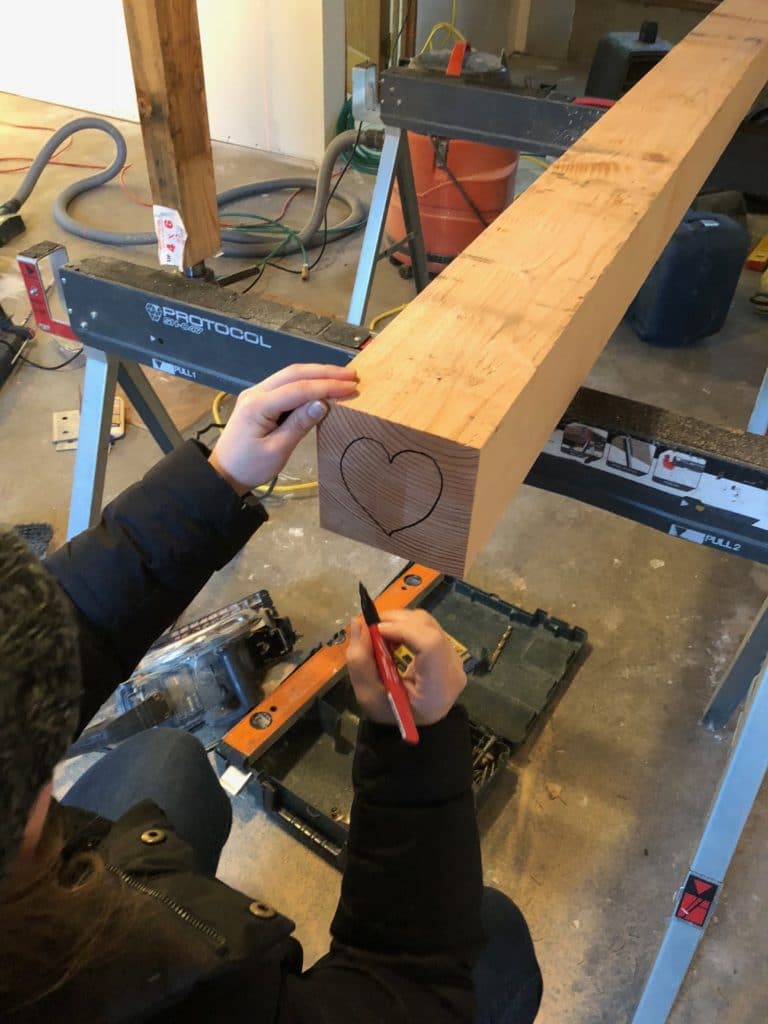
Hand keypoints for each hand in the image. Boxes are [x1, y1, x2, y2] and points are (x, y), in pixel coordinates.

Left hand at [208, 364, 357, 493]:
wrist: (224, 473)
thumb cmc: (250, 467)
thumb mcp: (278, 450)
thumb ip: (300, 424)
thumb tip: (323, 403)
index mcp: (258, 405)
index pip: (299, 389)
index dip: (327, 387)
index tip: (351, 388)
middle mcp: (256, 392)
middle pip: (294, 373)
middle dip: (325, 373)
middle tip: (351, 376)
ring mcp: (256, 393)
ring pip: (290, 375)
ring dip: (317, 374)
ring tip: (342, 378)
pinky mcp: (259, 398)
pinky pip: (285, 384)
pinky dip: (306, 382)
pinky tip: (321, 385)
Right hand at [347, 609, 466, 727]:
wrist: (412, 720)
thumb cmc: (390, 712)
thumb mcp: (368, 694)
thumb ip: (360, 660)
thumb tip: (358, 623)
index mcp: (437, 689)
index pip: (430, 645)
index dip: (402, 630)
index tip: (375, 631)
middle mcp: (453, 671)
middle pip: (428, 629)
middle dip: (397, 621)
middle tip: (372, 630)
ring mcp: (455, 660)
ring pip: (428, 623)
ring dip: (401, 621)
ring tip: (381, 634)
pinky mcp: (450, 652)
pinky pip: (429, 628)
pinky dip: (408, 626)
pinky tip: (394, 637)